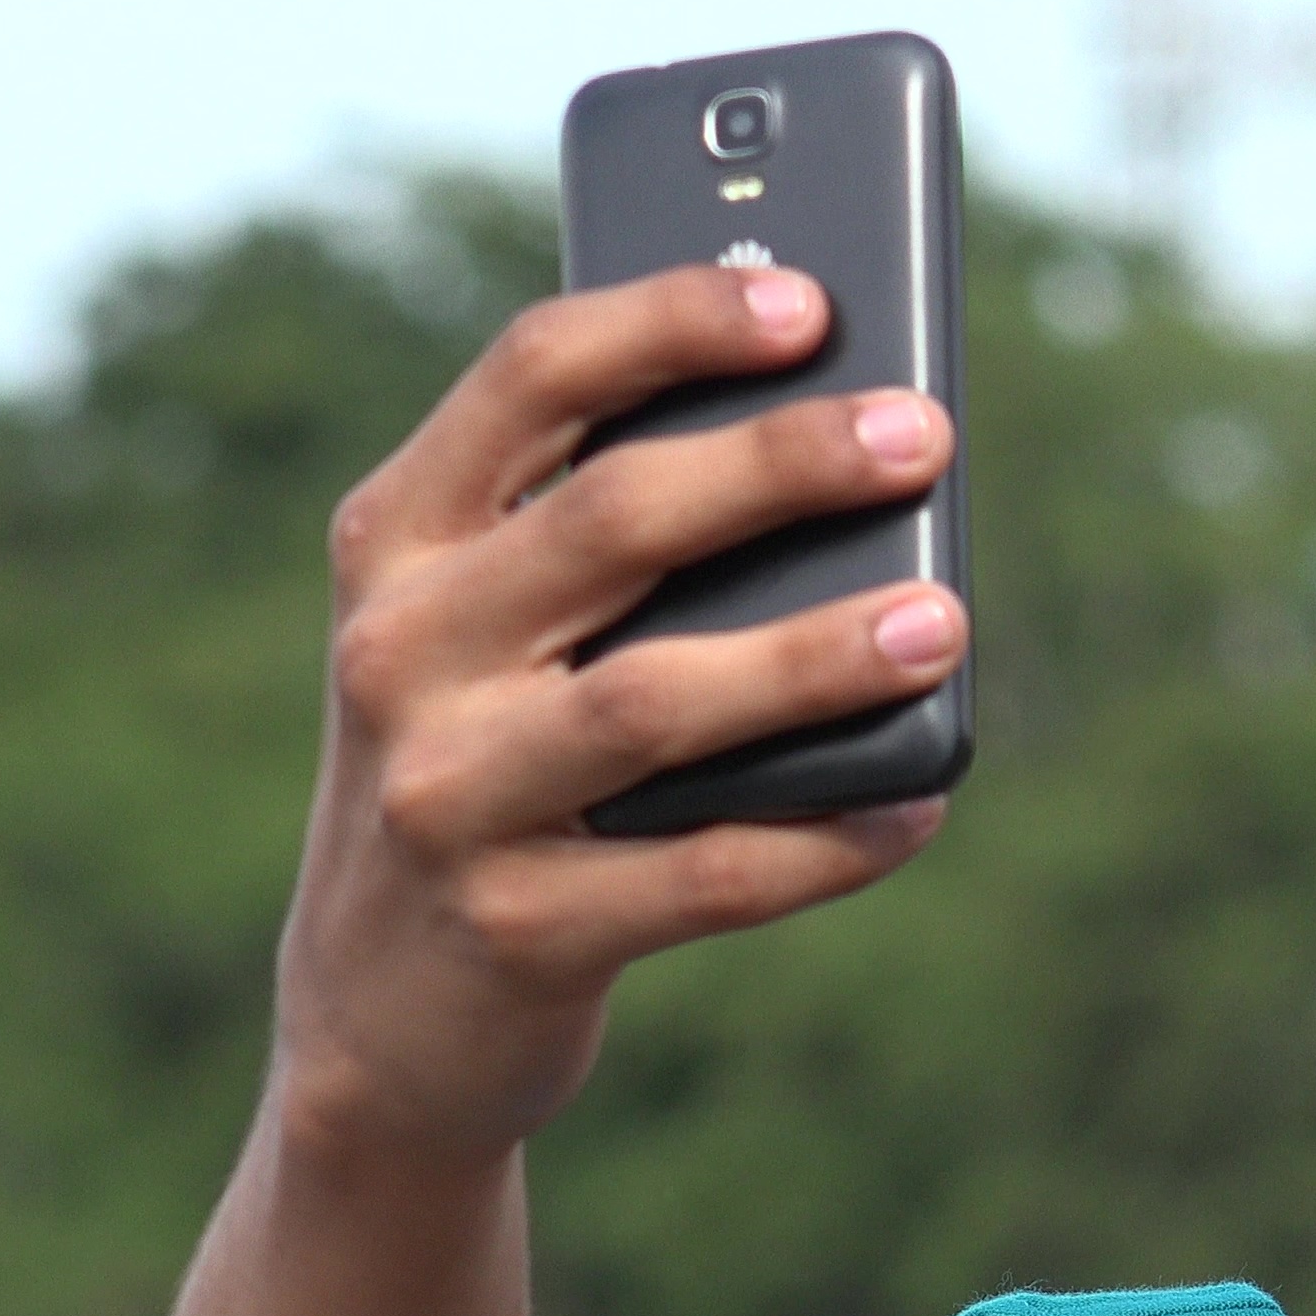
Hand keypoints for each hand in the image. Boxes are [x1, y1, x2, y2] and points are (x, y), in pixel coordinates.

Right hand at [273, 263, 964, 1159]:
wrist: (375, 1014)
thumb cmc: (486, 765)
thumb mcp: (487, 633)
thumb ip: (602, 537)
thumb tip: (841, 441)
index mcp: (398, 539)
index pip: (530, 375)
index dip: (672, 319)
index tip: (810, 301)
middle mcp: (401, 652)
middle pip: (611, 520)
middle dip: (780, 465)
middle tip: (920, 436)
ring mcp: (448, 796)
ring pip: (656, 702)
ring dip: (814, 657)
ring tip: (940, 622)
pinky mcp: (518, 931)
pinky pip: (702, 877)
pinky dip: (824, 840)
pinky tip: (916, 806)